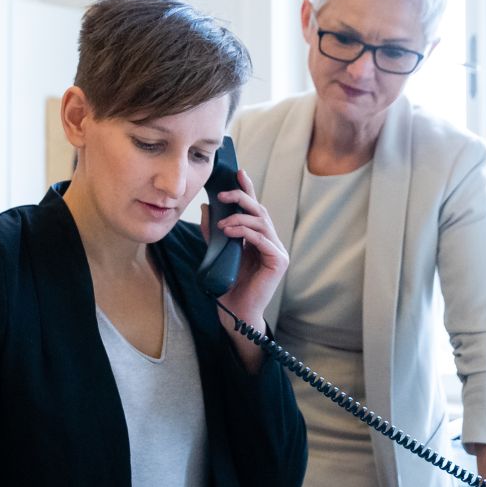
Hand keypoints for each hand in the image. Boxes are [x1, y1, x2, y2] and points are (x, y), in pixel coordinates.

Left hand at [201, 169, 287, 368]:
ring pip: (261, 222)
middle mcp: (270, 241)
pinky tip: (230, 232)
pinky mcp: (278, 261)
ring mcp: (277, 250)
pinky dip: (245, 232)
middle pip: (259, 210)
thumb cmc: (228, 286)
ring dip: (240, 218)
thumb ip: (213, 233)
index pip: (253, 209)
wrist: (235, 314)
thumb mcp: (216, 253)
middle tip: (223, 194)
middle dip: (242, 197)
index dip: (247, 189)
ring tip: (222, 223)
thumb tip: (206, 208)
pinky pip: (262, 239)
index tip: (237, 172)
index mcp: (258, 238)